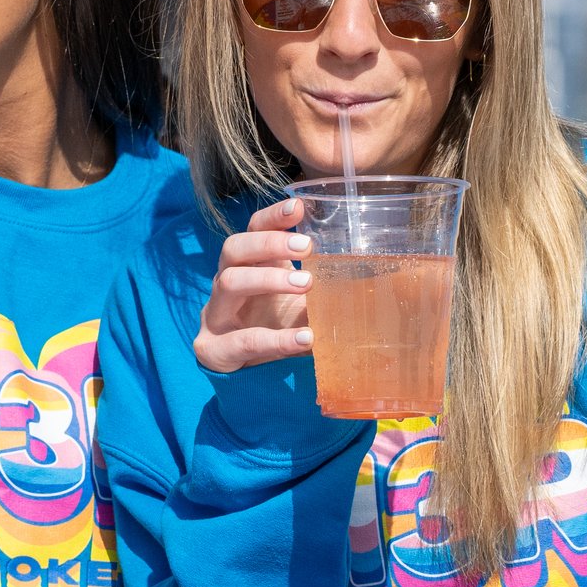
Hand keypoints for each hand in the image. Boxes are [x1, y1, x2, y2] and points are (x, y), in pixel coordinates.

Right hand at [194, 199, 314, 372]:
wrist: (251, 379)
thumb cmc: (279, 330)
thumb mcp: (303, 305)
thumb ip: (324, 288)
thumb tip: (374, 274)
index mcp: (248, 267)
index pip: (252, 230)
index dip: (272, 217)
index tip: (298, 207)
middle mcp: (226, 284)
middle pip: (233, 248)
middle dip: (268, 243)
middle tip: (307, 246)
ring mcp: (215, 315)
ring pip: (228, 283)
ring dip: (268, 280)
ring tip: (306, 284)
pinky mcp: (212, 349)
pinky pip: (241, 340)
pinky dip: (275, 340)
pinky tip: (305, 339)